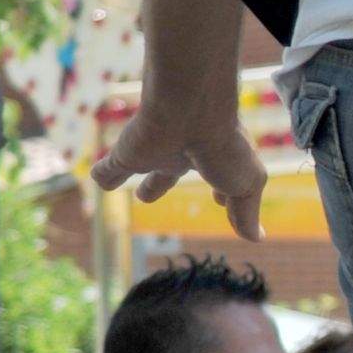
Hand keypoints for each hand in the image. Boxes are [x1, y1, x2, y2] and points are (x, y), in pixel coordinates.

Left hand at [92, 94, 270, 242]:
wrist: (191, 114)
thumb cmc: (225, 148)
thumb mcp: (247, 185)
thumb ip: (246, 213)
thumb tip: (256, 238)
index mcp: (214, 162)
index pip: (217, 180)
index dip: (220, 192)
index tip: (219, 201)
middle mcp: (181, 155)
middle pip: (169, 172)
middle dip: (160, 184)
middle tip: (148, 196)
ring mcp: (152, 153)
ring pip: (137, 166)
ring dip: (127, 175)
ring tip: (117, 184)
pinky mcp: (125, 155)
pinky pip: (107, 169)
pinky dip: (102, 175)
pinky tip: (96, 179)